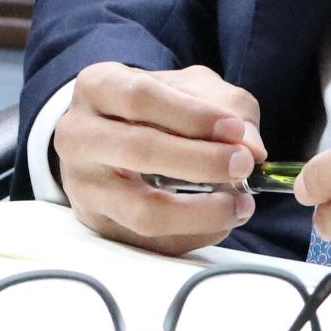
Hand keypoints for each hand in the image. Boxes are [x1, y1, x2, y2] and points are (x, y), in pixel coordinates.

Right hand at [53, 62, 266, 254]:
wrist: (110, 137)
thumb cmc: (153, 108)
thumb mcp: (188, 88)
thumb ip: (226, 106)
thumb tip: (251, 146)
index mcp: (97, 88)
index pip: (140, 98)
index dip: (192, 116)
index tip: (235, 131)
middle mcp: (79, 136)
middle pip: (139, 151)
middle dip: (200, 162)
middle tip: (243, 165)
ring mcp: (84, 186)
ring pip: (143, 210)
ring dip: (201, 211)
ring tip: (239, 203)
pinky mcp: (99, 226)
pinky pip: (153, 242)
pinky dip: (195, 235)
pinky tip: (220, 220)